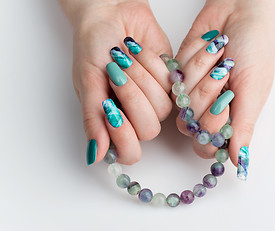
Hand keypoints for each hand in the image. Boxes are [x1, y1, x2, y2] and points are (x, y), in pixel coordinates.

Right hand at [59, 0, 172, 164]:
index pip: (129, 152)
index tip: (110, 107)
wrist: (110, 14)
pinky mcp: (170, 81)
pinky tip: (138, 51)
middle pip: (149, 130)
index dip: (123, 136)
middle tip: (115, 73)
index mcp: (113, 122)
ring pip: (162, 107)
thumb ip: (92, 118)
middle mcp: (136, 116)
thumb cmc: (93, 48)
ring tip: (124, 57)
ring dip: (140, 77)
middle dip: (132, 97)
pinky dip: (151, 63)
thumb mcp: (88, 82)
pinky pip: (170, 83)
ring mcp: (155, 99)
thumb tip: (95, 156)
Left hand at [175, 0, 274, 177]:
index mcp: (228, 120)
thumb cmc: (255, 50)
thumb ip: (244, 128)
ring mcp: (189, 92)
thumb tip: (240, 164)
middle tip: (226, 74)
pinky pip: (175, 76)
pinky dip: (194, 59)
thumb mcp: (254, 90)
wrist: (241, 12)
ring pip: (181, 100)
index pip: (206, 147)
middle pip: (190, 125)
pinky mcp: (177, 74)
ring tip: (221, 56)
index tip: (227, 103)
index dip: (212, 128)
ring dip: (203, 73)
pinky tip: (208, 48)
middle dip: (208, 94)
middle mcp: (206, 111)